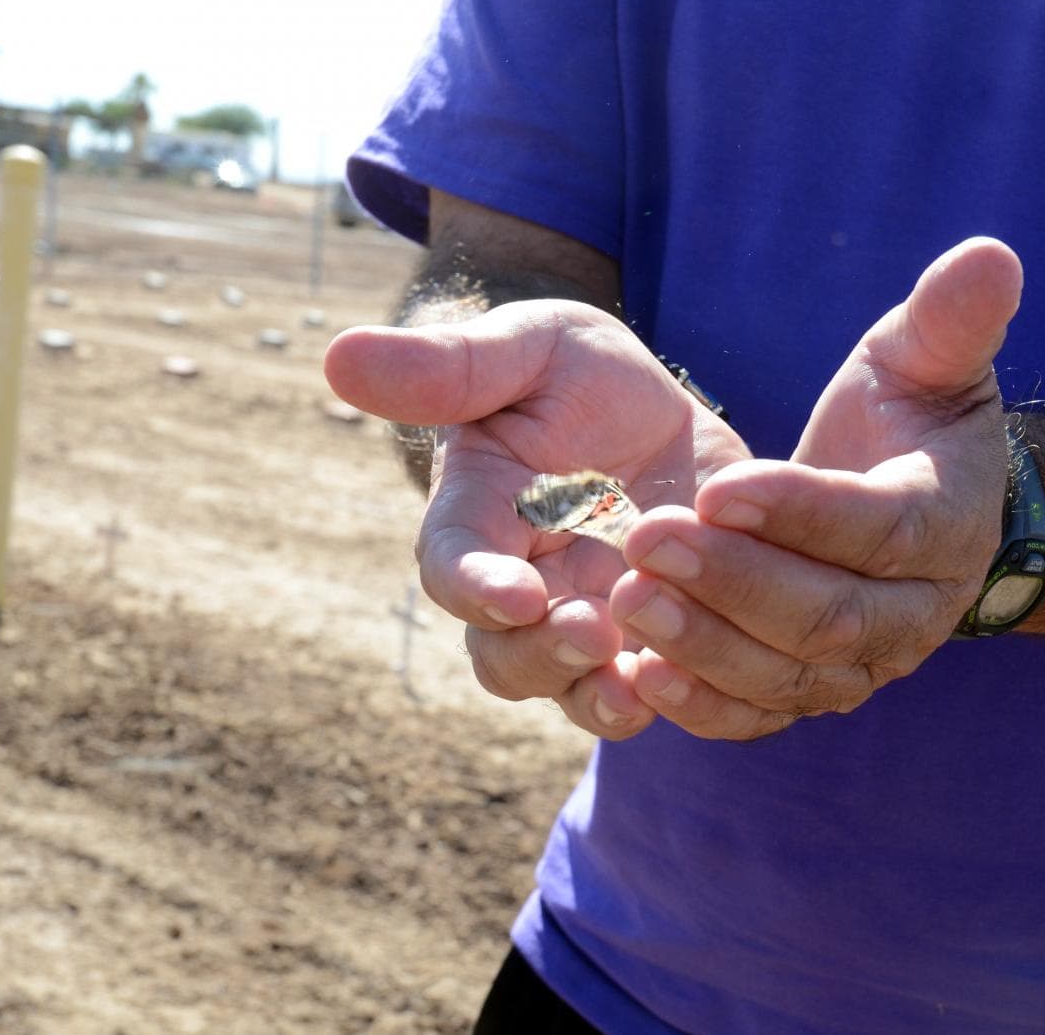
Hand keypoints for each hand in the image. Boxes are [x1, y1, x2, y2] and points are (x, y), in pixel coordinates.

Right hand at [323, 301, 747, 738]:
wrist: (655, 410)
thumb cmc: (572, 373)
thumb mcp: (527, 347)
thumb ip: (449, 365)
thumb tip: (338, 354)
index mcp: (478, 518)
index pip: (452, 567)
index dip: (476, 587)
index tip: (515, 592)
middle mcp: (522, 589)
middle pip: (505, 657)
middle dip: (542, 655)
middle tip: (591, 630)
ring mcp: (587, 624)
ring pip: (574, 692)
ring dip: (599, 696)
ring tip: (637, 682)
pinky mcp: (656, 642)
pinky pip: (658, 694)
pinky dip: (675, 697)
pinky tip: (706, 681)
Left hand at [610, 238, 1022, 739]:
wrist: (896, 499)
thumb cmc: (902, 419)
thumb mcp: (922, 361)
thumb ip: (948, 319)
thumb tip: (990, 255)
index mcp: (948, 526)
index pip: (880, 530)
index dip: (802, 513)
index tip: (717, 485)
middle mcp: (915, 614)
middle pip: (829, 616)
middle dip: (735, 581)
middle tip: (646, 539)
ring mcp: (862, 667)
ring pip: (789, 676)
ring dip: (705, 644)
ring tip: (629, 599)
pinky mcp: (809, 694)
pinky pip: (758, 716)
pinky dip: (701, 707)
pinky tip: (636, 675)